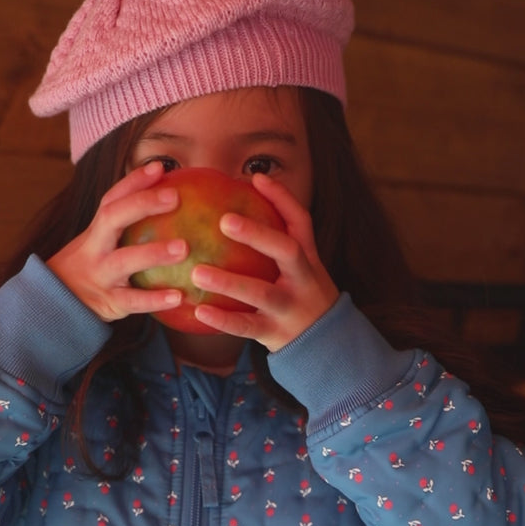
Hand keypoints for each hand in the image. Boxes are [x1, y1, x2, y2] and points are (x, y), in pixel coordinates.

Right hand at [46, 161, 186, 322]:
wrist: (58, 306)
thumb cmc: (93, 269)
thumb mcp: (101, 244)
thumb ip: (126, 227)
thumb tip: (172, 202)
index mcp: (96, 231)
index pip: (112, 198)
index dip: (133, 181)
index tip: (160, 167)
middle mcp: (95, 248)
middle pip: (112, 218)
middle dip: (141, 204)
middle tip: (175, 197)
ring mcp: (101, 275)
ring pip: (124, 261)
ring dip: (153, 252)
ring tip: (183, 248)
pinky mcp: (109, 303)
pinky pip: (133, 301)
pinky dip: (155, 300)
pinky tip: (179, 296)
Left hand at [190, 173, 338, 351]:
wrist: (326, 347)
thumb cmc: (302, 300)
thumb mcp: (301, 272)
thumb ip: (277, 246)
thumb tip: (233, 211)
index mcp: (309, 261)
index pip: (301, 223)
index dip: (282, 199)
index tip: (256, 178)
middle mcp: (304, 281)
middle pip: (287, 251)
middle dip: (258, 234)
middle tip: (224, 220)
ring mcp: (290, 309)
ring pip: (261, 293)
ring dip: (229, 282)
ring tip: (198, 272)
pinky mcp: (276, 334)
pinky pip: (247, 327)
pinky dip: (224, 320)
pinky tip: (199, 311)